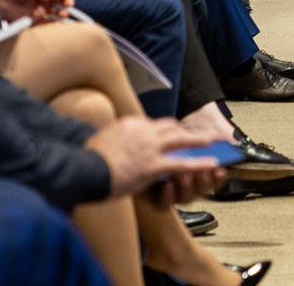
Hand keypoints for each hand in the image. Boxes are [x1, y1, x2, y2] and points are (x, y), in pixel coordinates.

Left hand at [0, 0, 73, 23]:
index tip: (69, 1)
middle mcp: (43, 2)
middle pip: (58, 6)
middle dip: (65, 8)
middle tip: (68, 8)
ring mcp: (38, 12)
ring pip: (53, 16)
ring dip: (60, 16)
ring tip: (63, 15)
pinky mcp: (32, 22)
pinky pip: (44, 24)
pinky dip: (51, 24)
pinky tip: (55, 22)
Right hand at [85, 117, 224, 204]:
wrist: (83, 171)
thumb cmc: (85, 160)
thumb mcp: (99, 140)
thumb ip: (112, 137)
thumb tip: (112, 140)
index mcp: (130, 123)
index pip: (151, 123)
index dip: (161, 129)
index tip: (167, 133)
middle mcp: (143, 130)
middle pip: (169, 126)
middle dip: (182, 129)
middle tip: (193, 133)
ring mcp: (150, 147)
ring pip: (180, 139)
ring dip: (197, 140)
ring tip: (209, 141)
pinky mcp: (153, 165)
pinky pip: (182, 163)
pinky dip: (199, 163)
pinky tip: (210, 163)